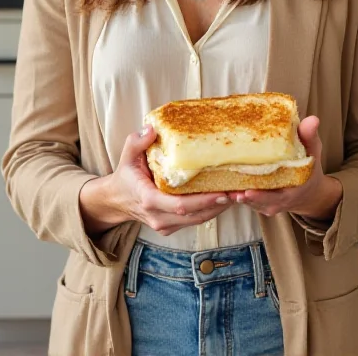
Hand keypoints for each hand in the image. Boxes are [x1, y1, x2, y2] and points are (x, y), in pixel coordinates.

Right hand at [79, 125, 232, 237]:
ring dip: (218, 208)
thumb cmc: (126, 175)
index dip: (202, 201)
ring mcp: (165, 225)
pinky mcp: (171, 227)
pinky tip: (224, 197)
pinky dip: (210, 210)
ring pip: (198, 221)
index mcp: (148, 199)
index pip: (179, 206)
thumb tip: (152, 129)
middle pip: (195, 216)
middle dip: (219, 204)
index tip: (222, 193)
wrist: (117, 200)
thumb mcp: (127, 155)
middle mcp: (158, 217)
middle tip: (240, 190)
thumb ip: (137, 141)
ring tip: (238, 192)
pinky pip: (195, 221)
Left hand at [227, 116, 341, 219]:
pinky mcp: (256, 202)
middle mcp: (276, 202)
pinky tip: (220, 184)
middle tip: (229, 190)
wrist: (308, 192)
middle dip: (242, 196)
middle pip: (256, 202)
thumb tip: (312, 119)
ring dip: (234, 194)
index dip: (260, 196)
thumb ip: (309, 137)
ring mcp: (264, 204)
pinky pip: (243, 198)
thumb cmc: (309, 168)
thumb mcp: (312, 152)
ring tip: (220, 188)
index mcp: (290, 192)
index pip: (274, 197)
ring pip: (247, 201)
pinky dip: (233, 192)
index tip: (247, 191)